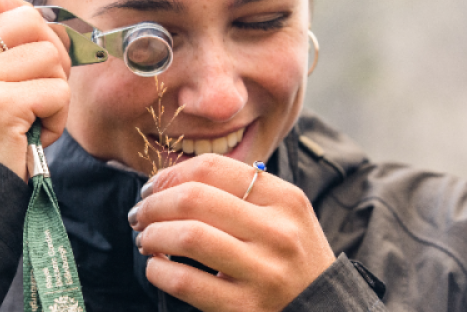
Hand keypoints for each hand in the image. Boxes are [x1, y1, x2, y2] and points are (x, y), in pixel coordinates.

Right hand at [0, 0, 70, 179]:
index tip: (27, 40)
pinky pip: (56, 91)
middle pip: (27, 18)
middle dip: (52, 51)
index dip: (15, 5)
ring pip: (49, 56)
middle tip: (45, 87)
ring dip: (57, 93)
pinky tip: (35, 137)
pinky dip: (57, 119)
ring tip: (34, 121)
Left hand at [129, 154, 335, 310]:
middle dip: (154, 204)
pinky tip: (157, 268)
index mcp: (285, 199)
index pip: (212, 168)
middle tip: (140, 214)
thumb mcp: (284, 216)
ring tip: (147, 240)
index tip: (152, 188)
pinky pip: (185, 281)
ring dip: (153, 235)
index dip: (170, 175)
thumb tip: (170, 180)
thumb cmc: (291, 258)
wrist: (325, 310)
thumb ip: (240, 192)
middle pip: (194, 198)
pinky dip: (158, 271)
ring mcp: (263, 272)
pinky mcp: (245, 308)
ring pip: (187, 236)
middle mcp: (277, 233)